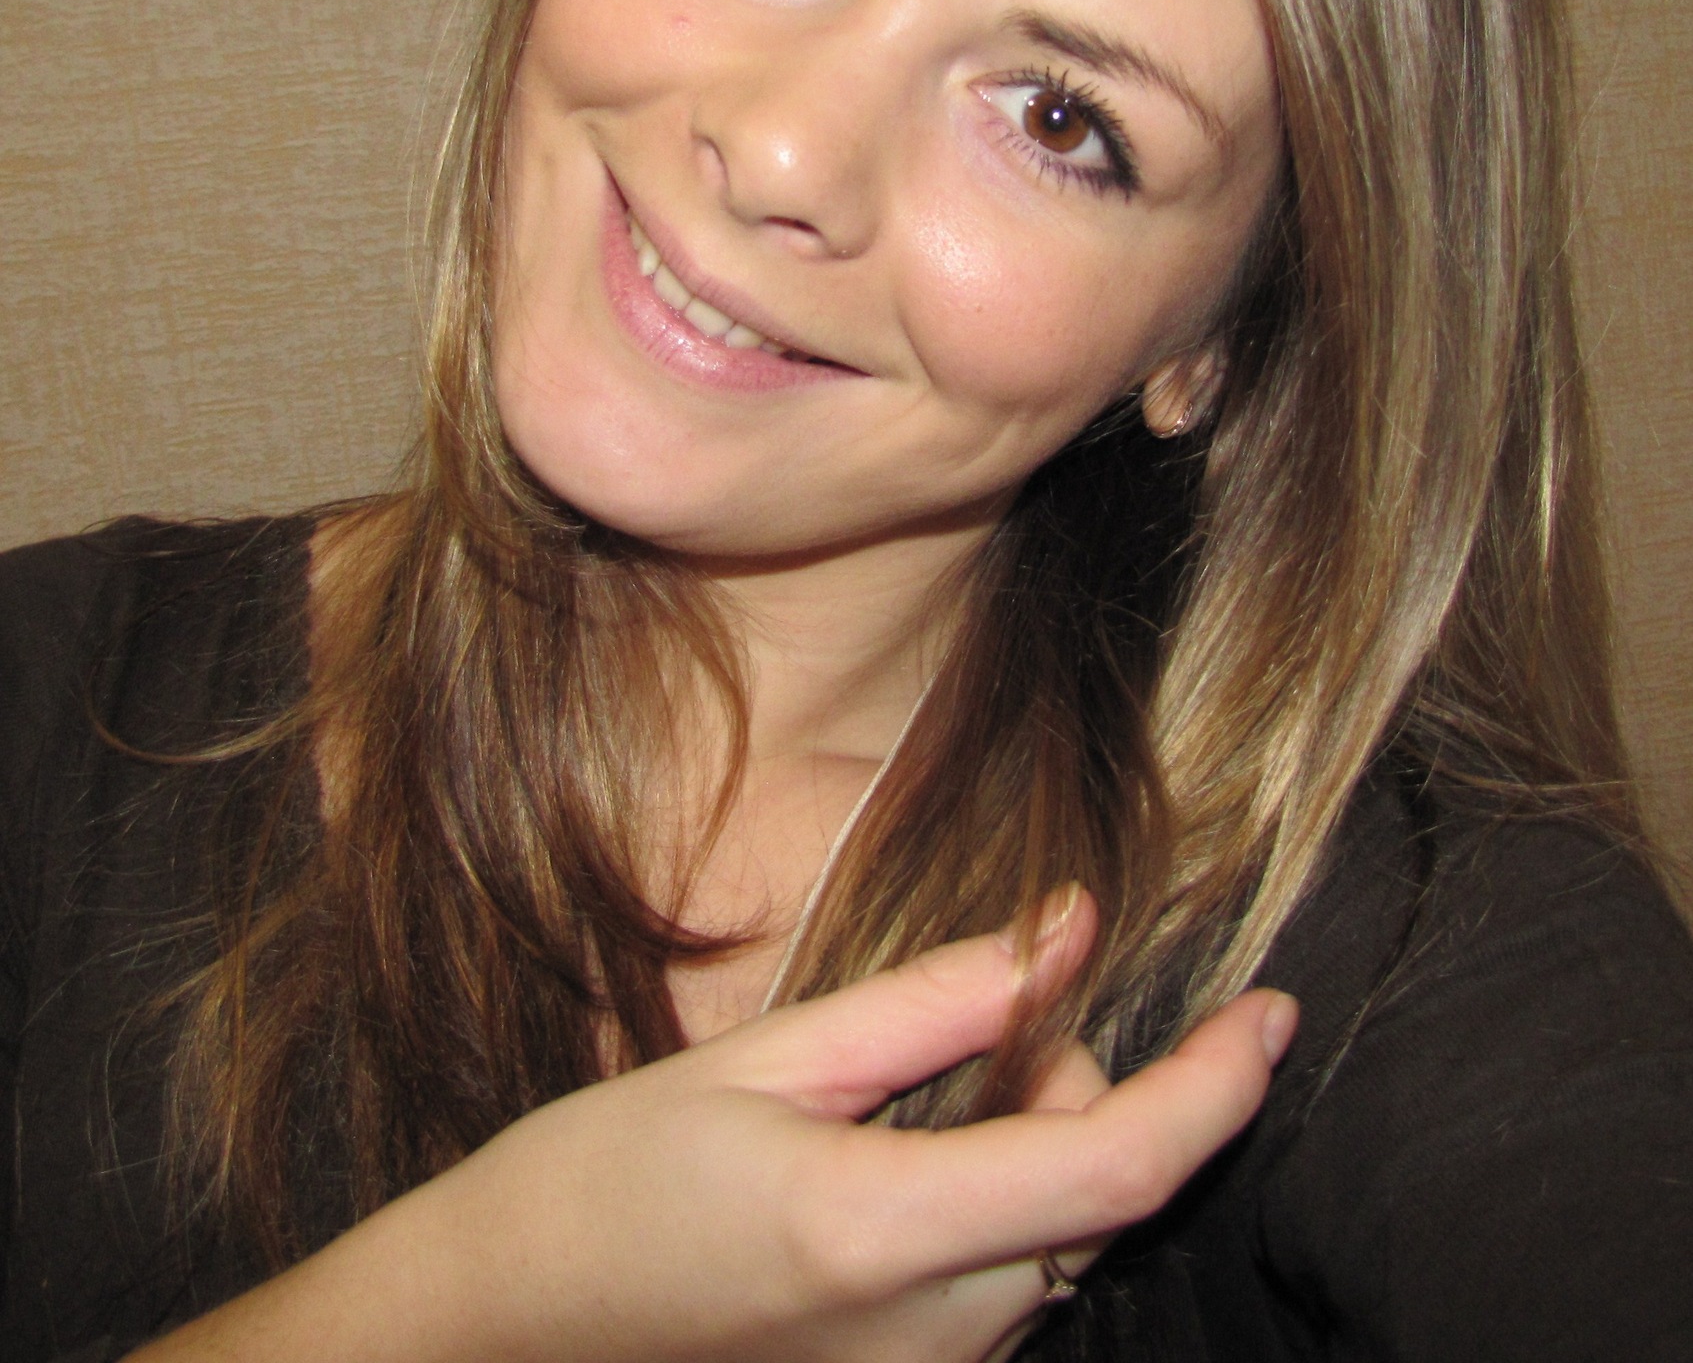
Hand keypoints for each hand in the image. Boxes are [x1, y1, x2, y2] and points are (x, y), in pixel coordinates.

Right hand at [138, 888, 1295, 1362]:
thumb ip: (930, 1000)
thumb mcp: (761, 1058)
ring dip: (1037, 1148)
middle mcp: (925, 1339)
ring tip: (908, 1095)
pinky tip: (898, 1165)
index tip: (1271, 1010)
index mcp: (879, 1233)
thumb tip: (1064, 933)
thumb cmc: (604, 1179)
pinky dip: (999, 1207)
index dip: (1213, 1091)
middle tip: (989, 1008)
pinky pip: (1006, 1290)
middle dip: (1085, 1086)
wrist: (501, 1334)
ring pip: (1056, 1243)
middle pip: (1092, 1197)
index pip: (1112, 1169)